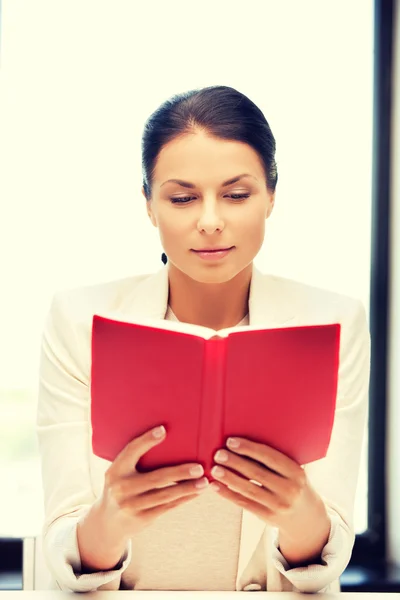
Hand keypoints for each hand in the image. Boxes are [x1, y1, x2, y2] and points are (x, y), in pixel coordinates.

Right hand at [99, 425, 208, 538]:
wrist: (107, 522)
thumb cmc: (121, 487)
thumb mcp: (119, 472)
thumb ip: (134, 459)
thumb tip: (165, 434)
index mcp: (116, 470)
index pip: (131, 451)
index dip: (146, 440)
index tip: (163, 430)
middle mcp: (122, 488)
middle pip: (156, 478)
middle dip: (180, 472)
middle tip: (199, 467)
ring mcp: (131, 505)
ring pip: (165, 495)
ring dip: (187, 488)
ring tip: (204, 481)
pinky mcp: (141, 518)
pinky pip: (167, 507)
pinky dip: (183, 499)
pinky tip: (195, 492)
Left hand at [210, 437, 329, 565]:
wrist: (306, 517)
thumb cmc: (293, 484)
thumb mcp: (293, 470)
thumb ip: (274, 460)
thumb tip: (242, 443)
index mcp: (296, 472)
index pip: (270, 457)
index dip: (249, 448)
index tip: (231, 441)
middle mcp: (289, 489)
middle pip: (257, 473)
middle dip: (235, 462)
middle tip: (218, 454)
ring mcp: (279, 505)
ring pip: (249, 490)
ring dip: (229, 479)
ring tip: (214, 469)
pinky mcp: (268, 517)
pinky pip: (245, 504)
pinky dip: (228, 494)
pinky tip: (216, 486)